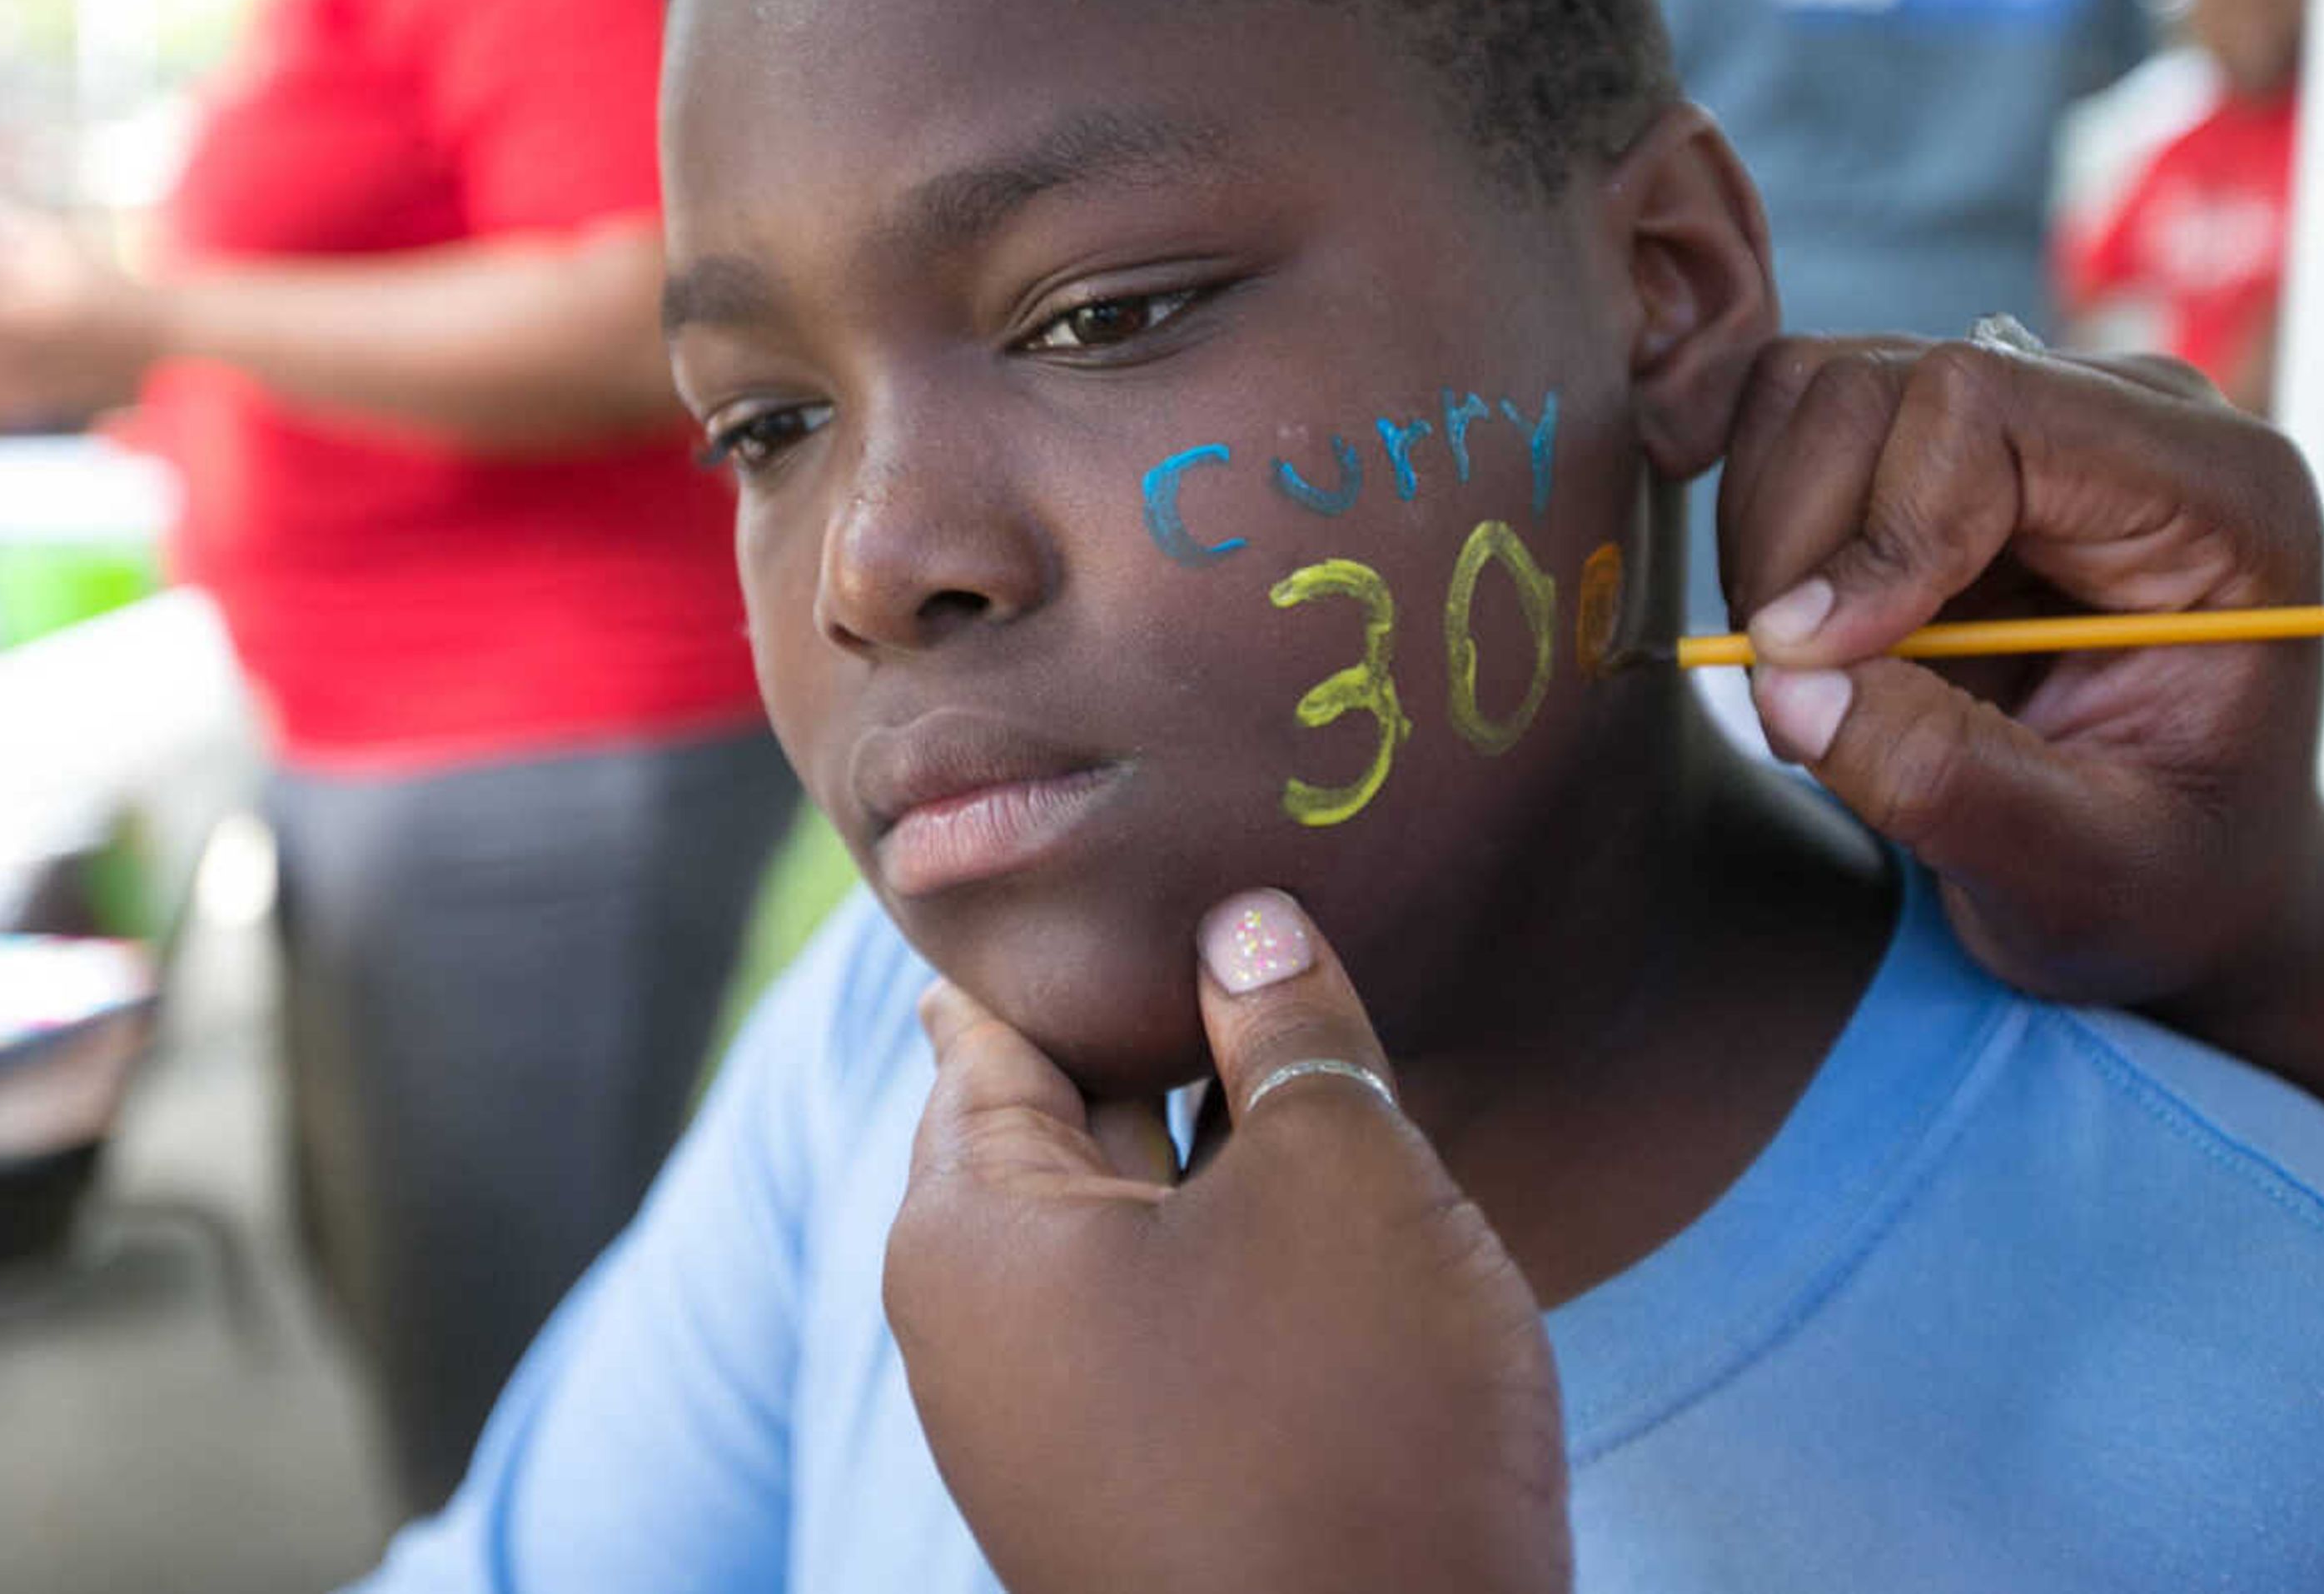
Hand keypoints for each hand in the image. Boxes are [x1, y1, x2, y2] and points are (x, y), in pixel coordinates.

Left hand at [885, 890, 1568, 1593]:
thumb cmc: (1351, 1434)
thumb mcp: (1340, 1179)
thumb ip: (1287, 1032)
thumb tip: (1246, 925)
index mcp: (971, 1232)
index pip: (992, 1021)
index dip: (1076, 927)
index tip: (1121, 836)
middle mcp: (980, 1329)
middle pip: (1062, 1114)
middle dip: (1155, 1023)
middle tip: (1239, 900)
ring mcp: (1058, 1423)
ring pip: (1134, 1216)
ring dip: (1216, 1132)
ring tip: (1306, 1018)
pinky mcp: (1146, 1487)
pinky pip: (1174, 1313)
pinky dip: (1237, 1236)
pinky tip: (1325, 1180)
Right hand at [1717, 334, 2323, 1012]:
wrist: (2186, 875)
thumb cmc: (2168, 878)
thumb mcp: (2085, 877)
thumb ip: (1950, 782)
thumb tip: (1791, 685)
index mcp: (2221, 495)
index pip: (1986, 404)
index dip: (1877, 527)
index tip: (1813, 663)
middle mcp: (2131, 418)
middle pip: (1881, 384)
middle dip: (1799, 542)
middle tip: (1794, 693)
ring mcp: (2032, 414)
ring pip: (1817, 388)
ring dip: (1768, 534)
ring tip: (1808, 673)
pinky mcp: (1949, 440)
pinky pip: (1798, 422)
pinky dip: (1761, 522)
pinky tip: (1806, 631)